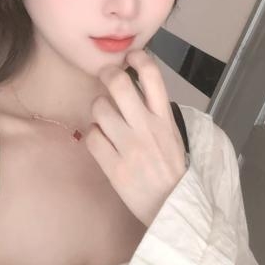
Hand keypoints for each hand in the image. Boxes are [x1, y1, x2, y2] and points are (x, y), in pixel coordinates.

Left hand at [84, 48, 187, 226]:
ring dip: (98, 110)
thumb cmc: (171, 169)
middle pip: (119, 84)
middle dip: (107, 74)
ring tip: (104, 120)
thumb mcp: (172, 135)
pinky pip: (92, 137)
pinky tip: (101, 141)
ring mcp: (130, 147)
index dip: (138, 58)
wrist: (172, 207)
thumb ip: (155, 113)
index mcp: (165, 119)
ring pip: (99, 108)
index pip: (152, 76)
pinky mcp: (114, 167)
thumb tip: (133, 88)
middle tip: (105, 78)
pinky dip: (93, 136)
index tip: (130, 57)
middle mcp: (147, 128)